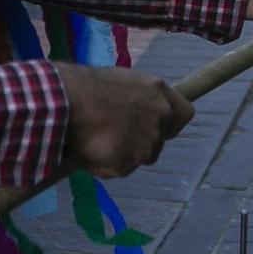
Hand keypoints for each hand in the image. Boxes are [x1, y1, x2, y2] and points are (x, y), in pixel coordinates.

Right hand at [57, 64, 193, 178]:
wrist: (68, 100)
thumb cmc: (87, 86)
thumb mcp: (122, 83)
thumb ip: (138, 101)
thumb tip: (133, 116)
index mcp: (160, 94)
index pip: (184, 114)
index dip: (170, 124)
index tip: (154, 127)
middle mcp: (160, 117)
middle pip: (156, 143)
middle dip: (137, 144)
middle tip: (111, 136)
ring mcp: (147, 142)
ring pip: (136, 159)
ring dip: (119, 156)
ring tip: (94, 141)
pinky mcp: (129, 162)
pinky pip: (115, 170)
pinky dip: (102, 165)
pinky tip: (88, 150)